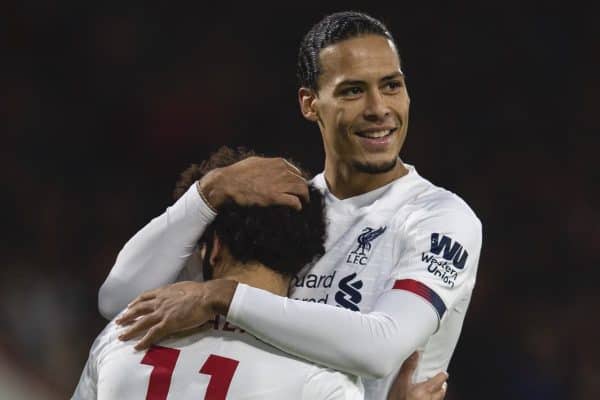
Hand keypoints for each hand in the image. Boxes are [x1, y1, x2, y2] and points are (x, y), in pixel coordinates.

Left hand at [115, 280, 236, 349]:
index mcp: (165, 292)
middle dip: (127, 316)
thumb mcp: (185, 287)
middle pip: (139, 309)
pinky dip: (143, 341)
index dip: (136, 302)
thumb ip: (178, 291)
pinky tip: (137, 347)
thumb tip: (180, 293)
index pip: (146, 296)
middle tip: (118, 322)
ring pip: (141, 322)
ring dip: (130, 330)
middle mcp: (160, 301)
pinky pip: (152, 334)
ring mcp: (163, 313)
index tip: (130, 306)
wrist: (207, 296)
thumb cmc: (201, 291)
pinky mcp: (168, 324)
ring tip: (121, 336)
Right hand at [198, 156, 308, 210]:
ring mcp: (279, 184)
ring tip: (303, 203)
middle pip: (302, 181)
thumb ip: (269, 165)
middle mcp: (282, 172)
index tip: (297, 188)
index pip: (297, 172)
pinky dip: (297, 206)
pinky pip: (294, 201)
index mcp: (278, 163)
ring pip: (302, 190)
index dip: (299, 181)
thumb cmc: (238, 173)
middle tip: (304, 198)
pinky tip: (296, 208)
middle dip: (304, 190)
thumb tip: (275, 168)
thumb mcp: (256, 162)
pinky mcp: (274, 197)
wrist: (228, 183)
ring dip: (304, 198)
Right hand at [388, 352, 447, 399]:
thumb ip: (409, 368)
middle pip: (442, 390)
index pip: (441, 379)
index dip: (442, 374)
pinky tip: (424, 398)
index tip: (441, 371)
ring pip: (439, 398)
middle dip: (442, 384)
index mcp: (426, 390)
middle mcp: (431, 399)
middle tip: (437, 379)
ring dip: (438, 393)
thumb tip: (416, 353)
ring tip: (432, 389)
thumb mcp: (401, 382)